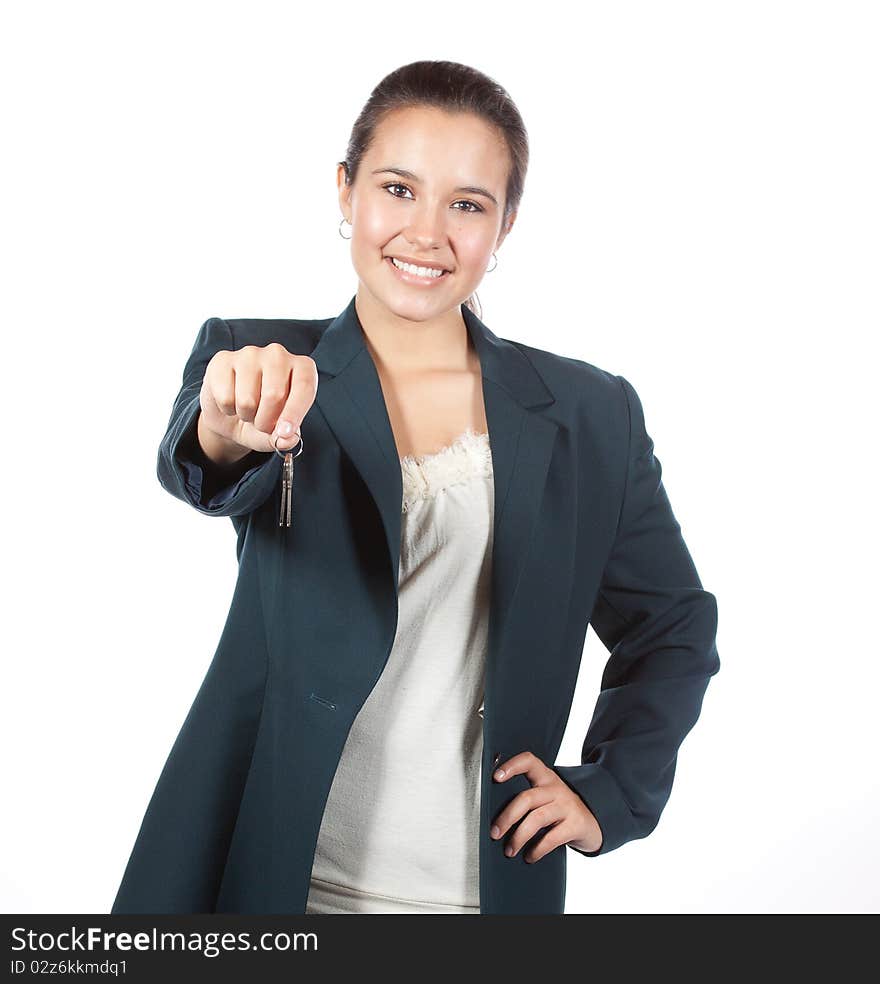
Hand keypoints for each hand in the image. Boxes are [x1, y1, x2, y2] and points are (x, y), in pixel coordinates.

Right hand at [198, 344, 318, 463]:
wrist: (230, 414)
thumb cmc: (262, 418)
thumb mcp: (277, 435)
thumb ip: (285, 439)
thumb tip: (286, 440)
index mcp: (302, 368)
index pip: (304, 387)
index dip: (295, 413)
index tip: (285, 433)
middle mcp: (278, 355)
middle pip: (274, 395)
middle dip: (265, 421)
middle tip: (262, 424)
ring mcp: (250, 354)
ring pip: (248, 399)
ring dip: (245, 415)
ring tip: (247, 410)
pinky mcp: (223, 360)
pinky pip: (225, 397)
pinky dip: (227, 409)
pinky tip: (231, 400)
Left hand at [490, 751, 602, 861]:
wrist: (594, 820)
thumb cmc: (560, 808)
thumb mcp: (546, 795)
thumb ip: (527, 798)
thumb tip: (496, 818)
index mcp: (545, 777)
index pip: (528, 761)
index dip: (511, 766)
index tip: (495, 777)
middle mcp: (556, 788)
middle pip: (527, 798)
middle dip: (507, 817)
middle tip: (494, 833)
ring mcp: (567, 806)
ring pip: (537, 818)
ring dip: (519, 837)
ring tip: (510, 850)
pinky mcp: (575, 825)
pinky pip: (552, 838)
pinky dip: (537, 849)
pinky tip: (529, 856)